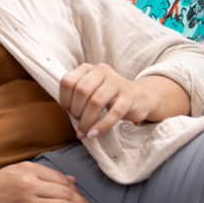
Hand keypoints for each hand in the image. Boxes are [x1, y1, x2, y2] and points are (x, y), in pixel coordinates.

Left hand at [59, 62, 174, 134]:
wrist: (139, 97)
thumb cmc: (110, 97)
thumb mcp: (93, 91)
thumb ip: (78, 97)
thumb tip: (67, 112)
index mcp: (89, 69)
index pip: (68, 81)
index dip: (64, 99)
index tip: (68, 111)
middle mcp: (102, 71)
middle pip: (81, 90)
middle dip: (76, 111)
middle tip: (79, 122)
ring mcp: (116, 82)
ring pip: (96, 101)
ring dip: (87, 120)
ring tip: (85, 131)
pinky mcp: (128, 96)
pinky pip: (113, 113)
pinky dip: (102, 126)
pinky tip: (95, 133)